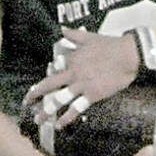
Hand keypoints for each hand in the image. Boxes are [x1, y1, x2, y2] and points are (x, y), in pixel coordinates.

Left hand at [22, 27, 140, 126]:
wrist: (128, 55)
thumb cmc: (110, 45)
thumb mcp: (88, 36)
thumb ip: (72, 35)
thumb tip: (61, 28)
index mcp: (70, 59)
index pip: (51, 70)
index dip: (45, 79)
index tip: (38, 88)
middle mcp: (72, 73)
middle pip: (48, 86)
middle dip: (34, 96)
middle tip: (26, 103)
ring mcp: (81, 85)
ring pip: (58, 100)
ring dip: (46, 112)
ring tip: (38, 120)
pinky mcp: (92, 95)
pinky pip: (75, 109)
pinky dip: (66, 119)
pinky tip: (58, 126)